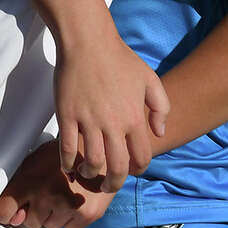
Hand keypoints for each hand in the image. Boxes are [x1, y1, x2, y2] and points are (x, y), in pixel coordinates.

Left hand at [0, 140, 116, 227]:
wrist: (99, 147)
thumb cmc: (61, 154)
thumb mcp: (34, 161)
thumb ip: (18, 187)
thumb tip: (13, 219)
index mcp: (30, 180)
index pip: (3, 211)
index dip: (6, 213)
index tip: (13, 210)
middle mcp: (48, 196)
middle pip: (29, 222)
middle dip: (36, 211)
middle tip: (48, 193)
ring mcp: (69, 207)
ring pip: (50, 226)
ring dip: (54, 215)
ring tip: (63, 194)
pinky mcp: (87, 215)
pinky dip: (70, 217)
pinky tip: (76, 199)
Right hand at [55, 42, 168, 192]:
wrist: (88, 42)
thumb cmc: (120, 59)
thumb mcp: (150, 79)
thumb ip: (160, 107)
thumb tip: (159, 132)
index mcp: (134, 117)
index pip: (141, 157)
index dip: (138, 169)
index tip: (131, 170)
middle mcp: (113, 124)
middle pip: (117, 167)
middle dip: (113, 184)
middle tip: (109, 186)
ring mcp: (88, 121)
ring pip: (91, 162)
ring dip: (90, 174)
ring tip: (88, 173)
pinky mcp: (67, 116)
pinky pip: (67, 148)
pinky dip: (68, 163)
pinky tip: (69, 166)